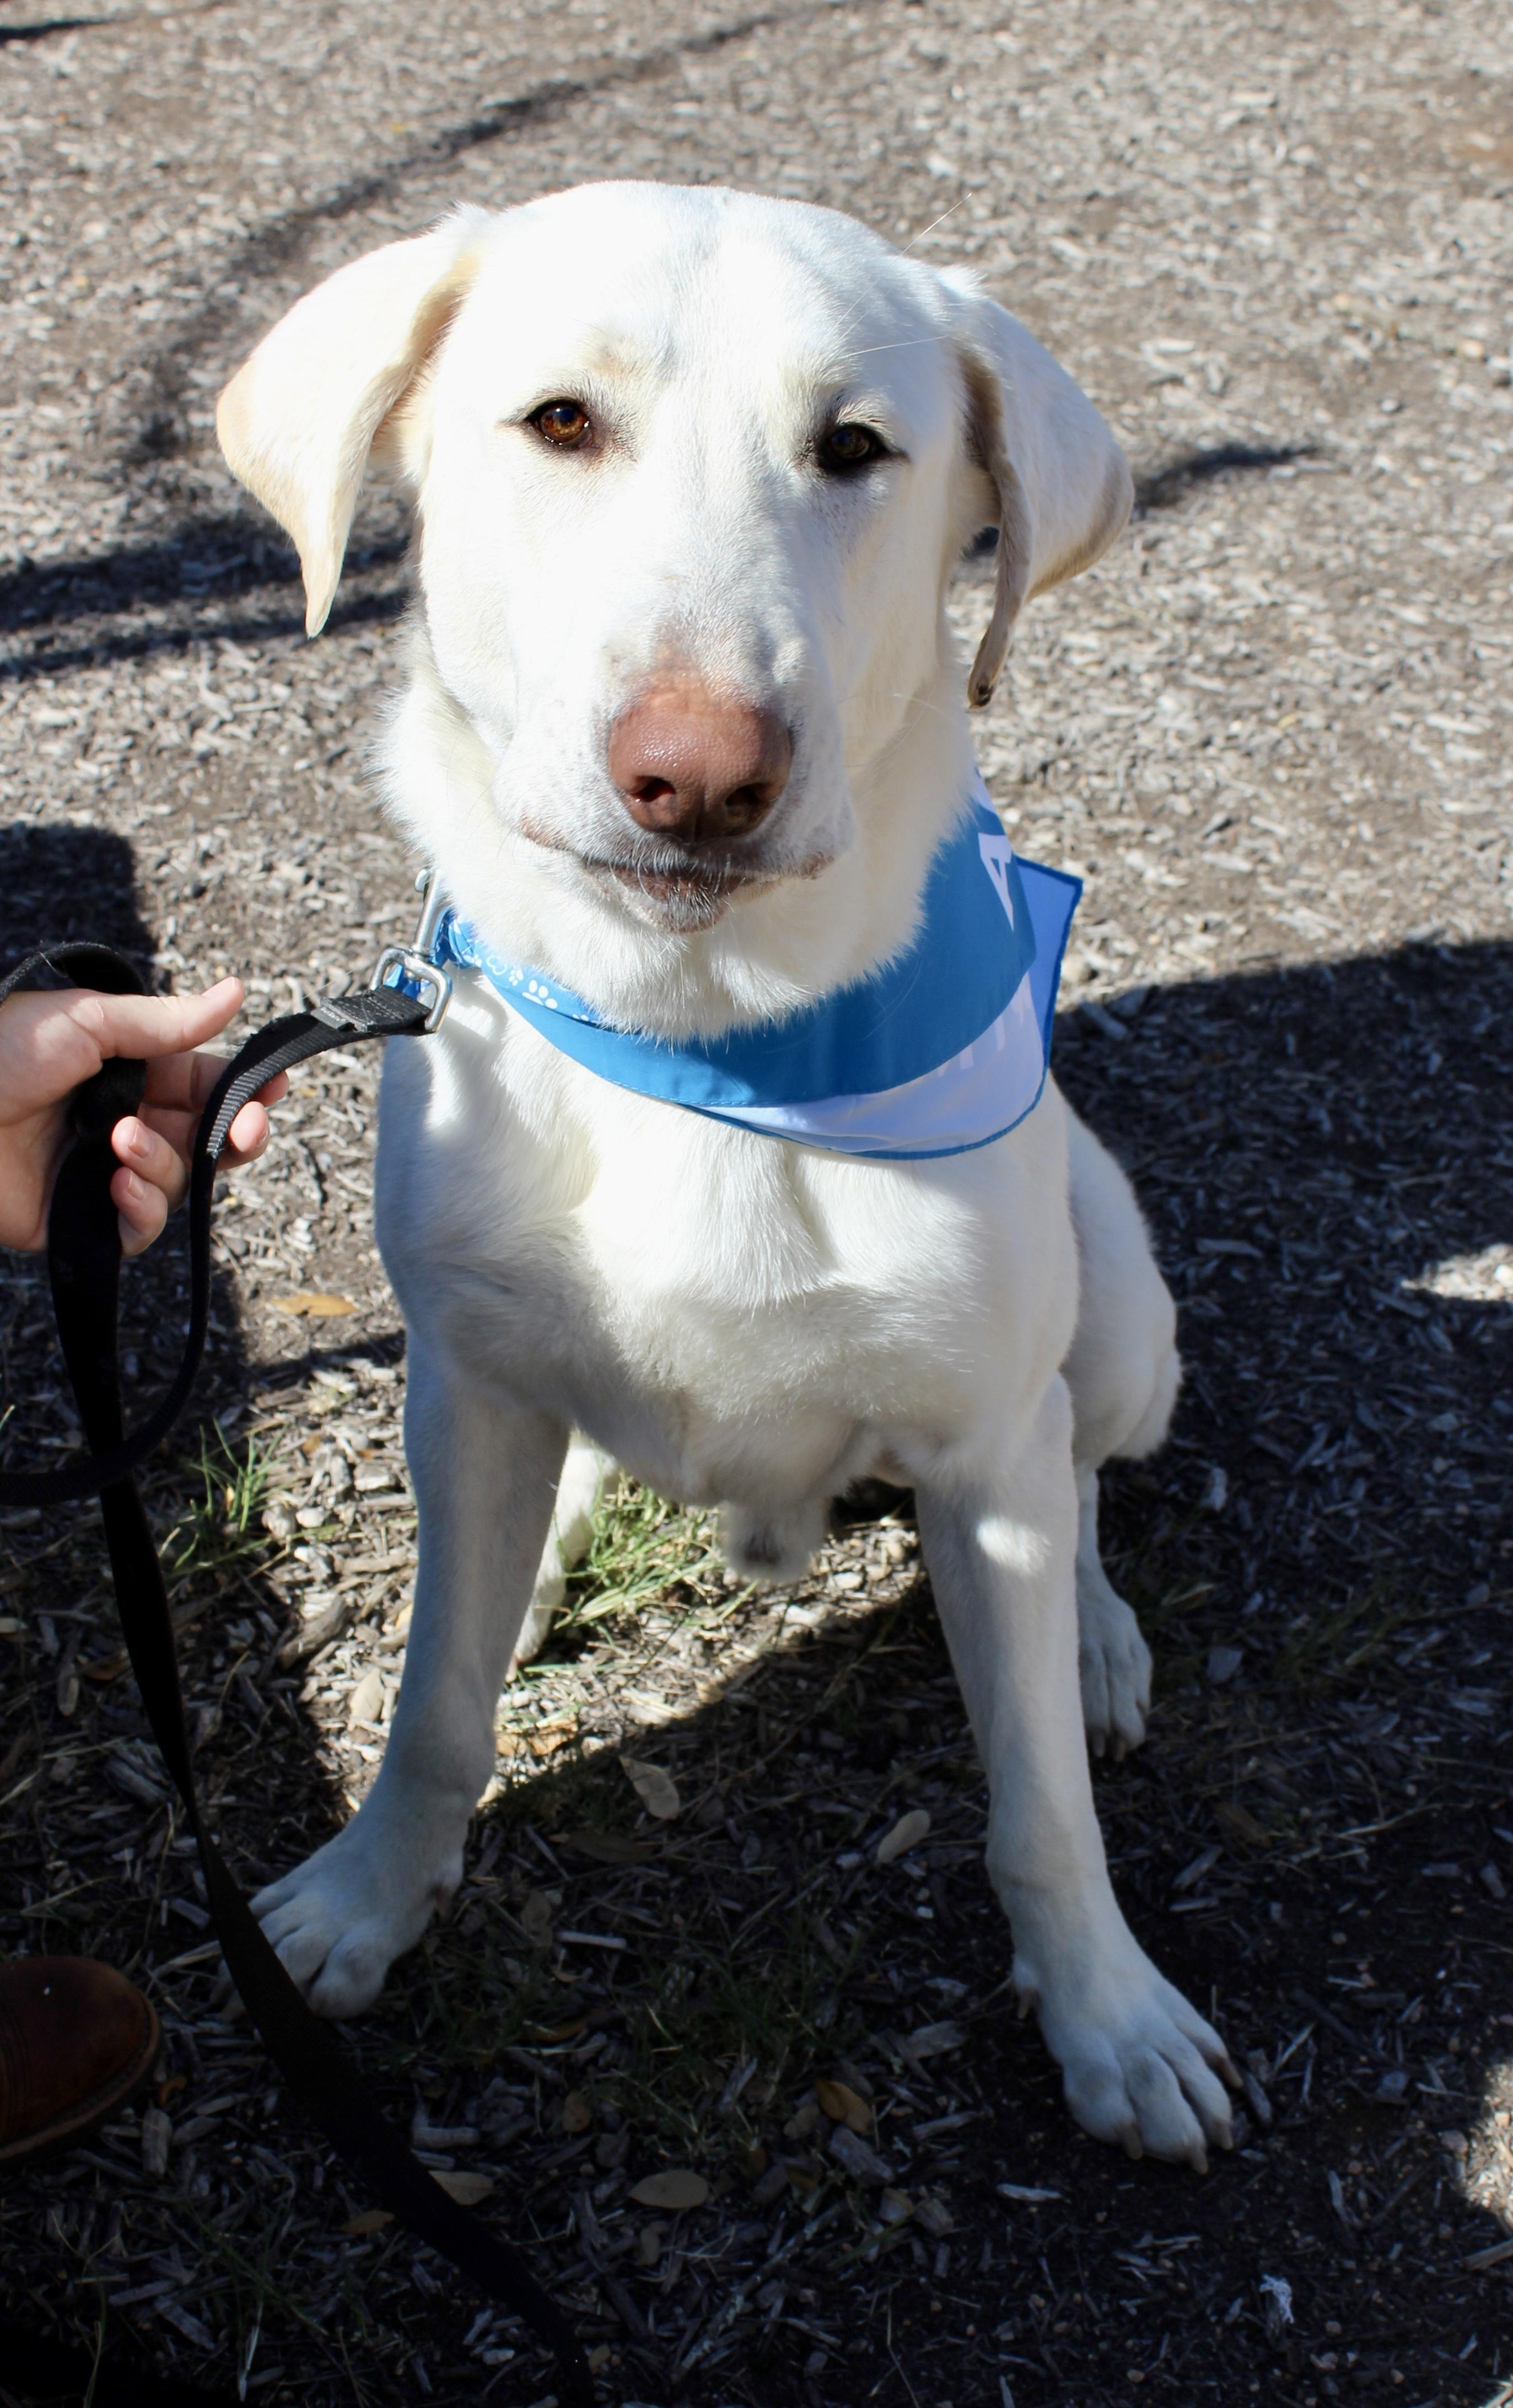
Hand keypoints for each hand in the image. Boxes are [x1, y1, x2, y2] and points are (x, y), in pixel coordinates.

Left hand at [0, 975, 287, 1256]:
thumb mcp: (85, 1020)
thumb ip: (165, 1021)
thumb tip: (235, 993)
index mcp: (129, 1071)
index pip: (206, 1083)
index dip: (245, 1089)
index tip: (274, 1088)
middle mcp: (125, 1122)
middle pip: (210, 1140)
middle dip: (236, 1135)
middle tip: (245, 1129)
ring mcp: (107, 1173)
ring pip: (181, 1182)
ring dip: (164, 1162)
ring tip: (121, 1143)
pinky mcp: (85, 1220)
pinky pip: (143, 1227)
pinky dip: (142, 1208)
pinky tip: (116, 1184)